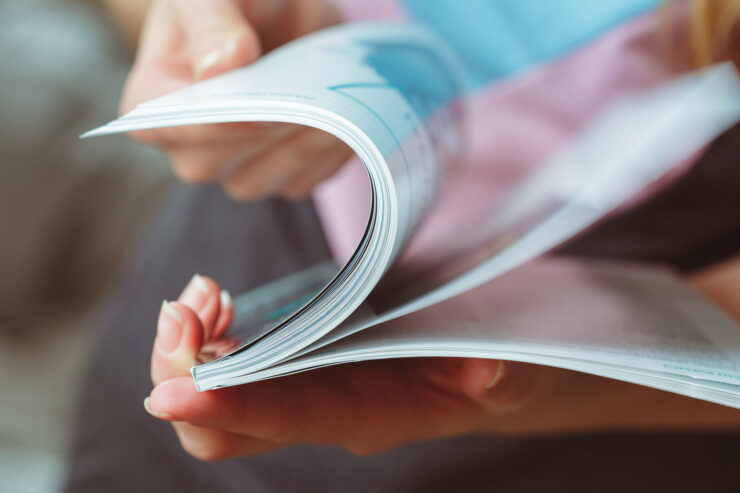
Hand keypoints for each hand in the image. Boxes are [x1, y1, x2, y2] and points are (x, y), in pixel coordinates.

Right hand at [122, 0, 352, 199]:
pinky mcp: (281, 175)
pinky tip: (342, 116)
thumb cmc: (234, 2)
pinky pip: (303, 179)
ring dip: (299, 143)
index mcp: (153, 100)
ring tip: (330, 101)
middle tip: (306, 95)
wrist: (284, 14)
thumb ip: (211, 23)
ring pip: (259, 180)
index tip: (256, 108)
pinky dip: (326, 152)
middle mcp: (189, 145)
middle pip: (212, 161)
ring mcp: (235, 167)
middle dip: (262, 129)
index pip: (167, 125)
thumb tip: (222, 65)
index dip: (212, 121)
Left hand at [145, 272, 739, 461]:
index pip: (285, 421)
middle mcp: (326, 412)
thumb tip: (486, 370)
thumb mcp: (512, 366)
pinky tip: (219, 300)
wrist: (495, 364)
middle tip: (191, 308)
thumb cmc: (500, 364)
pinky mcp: (302, 363)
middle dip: (185, 374)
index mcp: (370, 415)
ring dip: (190, 350)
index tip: (174, 392)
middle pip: (226, 428)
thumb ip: (499, 374)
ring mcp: (308, 391)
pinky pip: (233, 366)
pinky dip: (210, 335)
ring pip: (218, 397)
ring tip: (201, 296)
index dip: (226, 409)